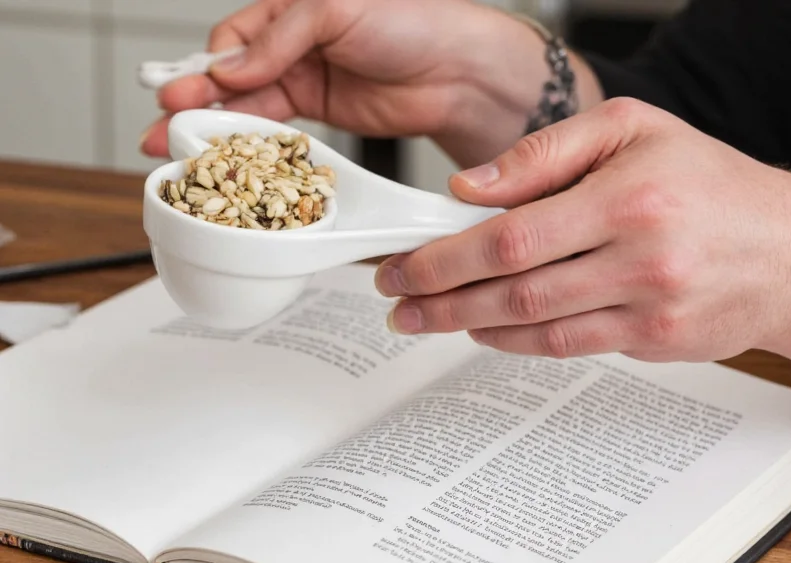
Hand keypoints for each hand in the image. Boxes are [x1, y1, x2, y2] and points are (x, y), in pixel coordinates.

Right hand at [139, 0, 601, 168]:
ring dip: (212, 126)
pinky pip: (275, 129)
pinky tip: (227, 153)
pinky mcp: (320, 115)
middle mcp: (290, 45)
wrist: (458, 71)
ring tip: (178, 147)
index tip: (194, 89)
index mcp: (288, 8)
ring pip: (246, 105)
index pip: (232, 38)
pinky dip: (250, 141)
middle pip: (229, 75)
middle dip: (195, 100)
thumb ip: (280, 39)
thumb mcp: (337, 10)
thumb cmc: (412, 21)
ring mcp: (303, 81)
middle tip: (166, 125)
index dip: (210, 67)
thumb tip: (229, 68)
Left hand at [374, 97, 790, 363]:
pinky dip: (517, 341)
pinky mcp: (653, 342)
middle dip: (441, 298)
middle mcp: (639, 256)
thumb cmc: (712, 184)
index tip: (403, 265)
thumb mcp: (633, 130)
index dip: (445, 257)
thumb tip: (470, 188)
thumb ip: (545, 154)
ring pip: (536, 325)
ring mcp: (647, 307)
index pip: (512, 234)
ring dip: (468, 325)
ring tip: (423, 320)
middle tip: (396, 303)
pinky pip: (569, 346)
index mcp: (627, 196)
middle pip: (514, 287)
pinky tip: (483, 330)